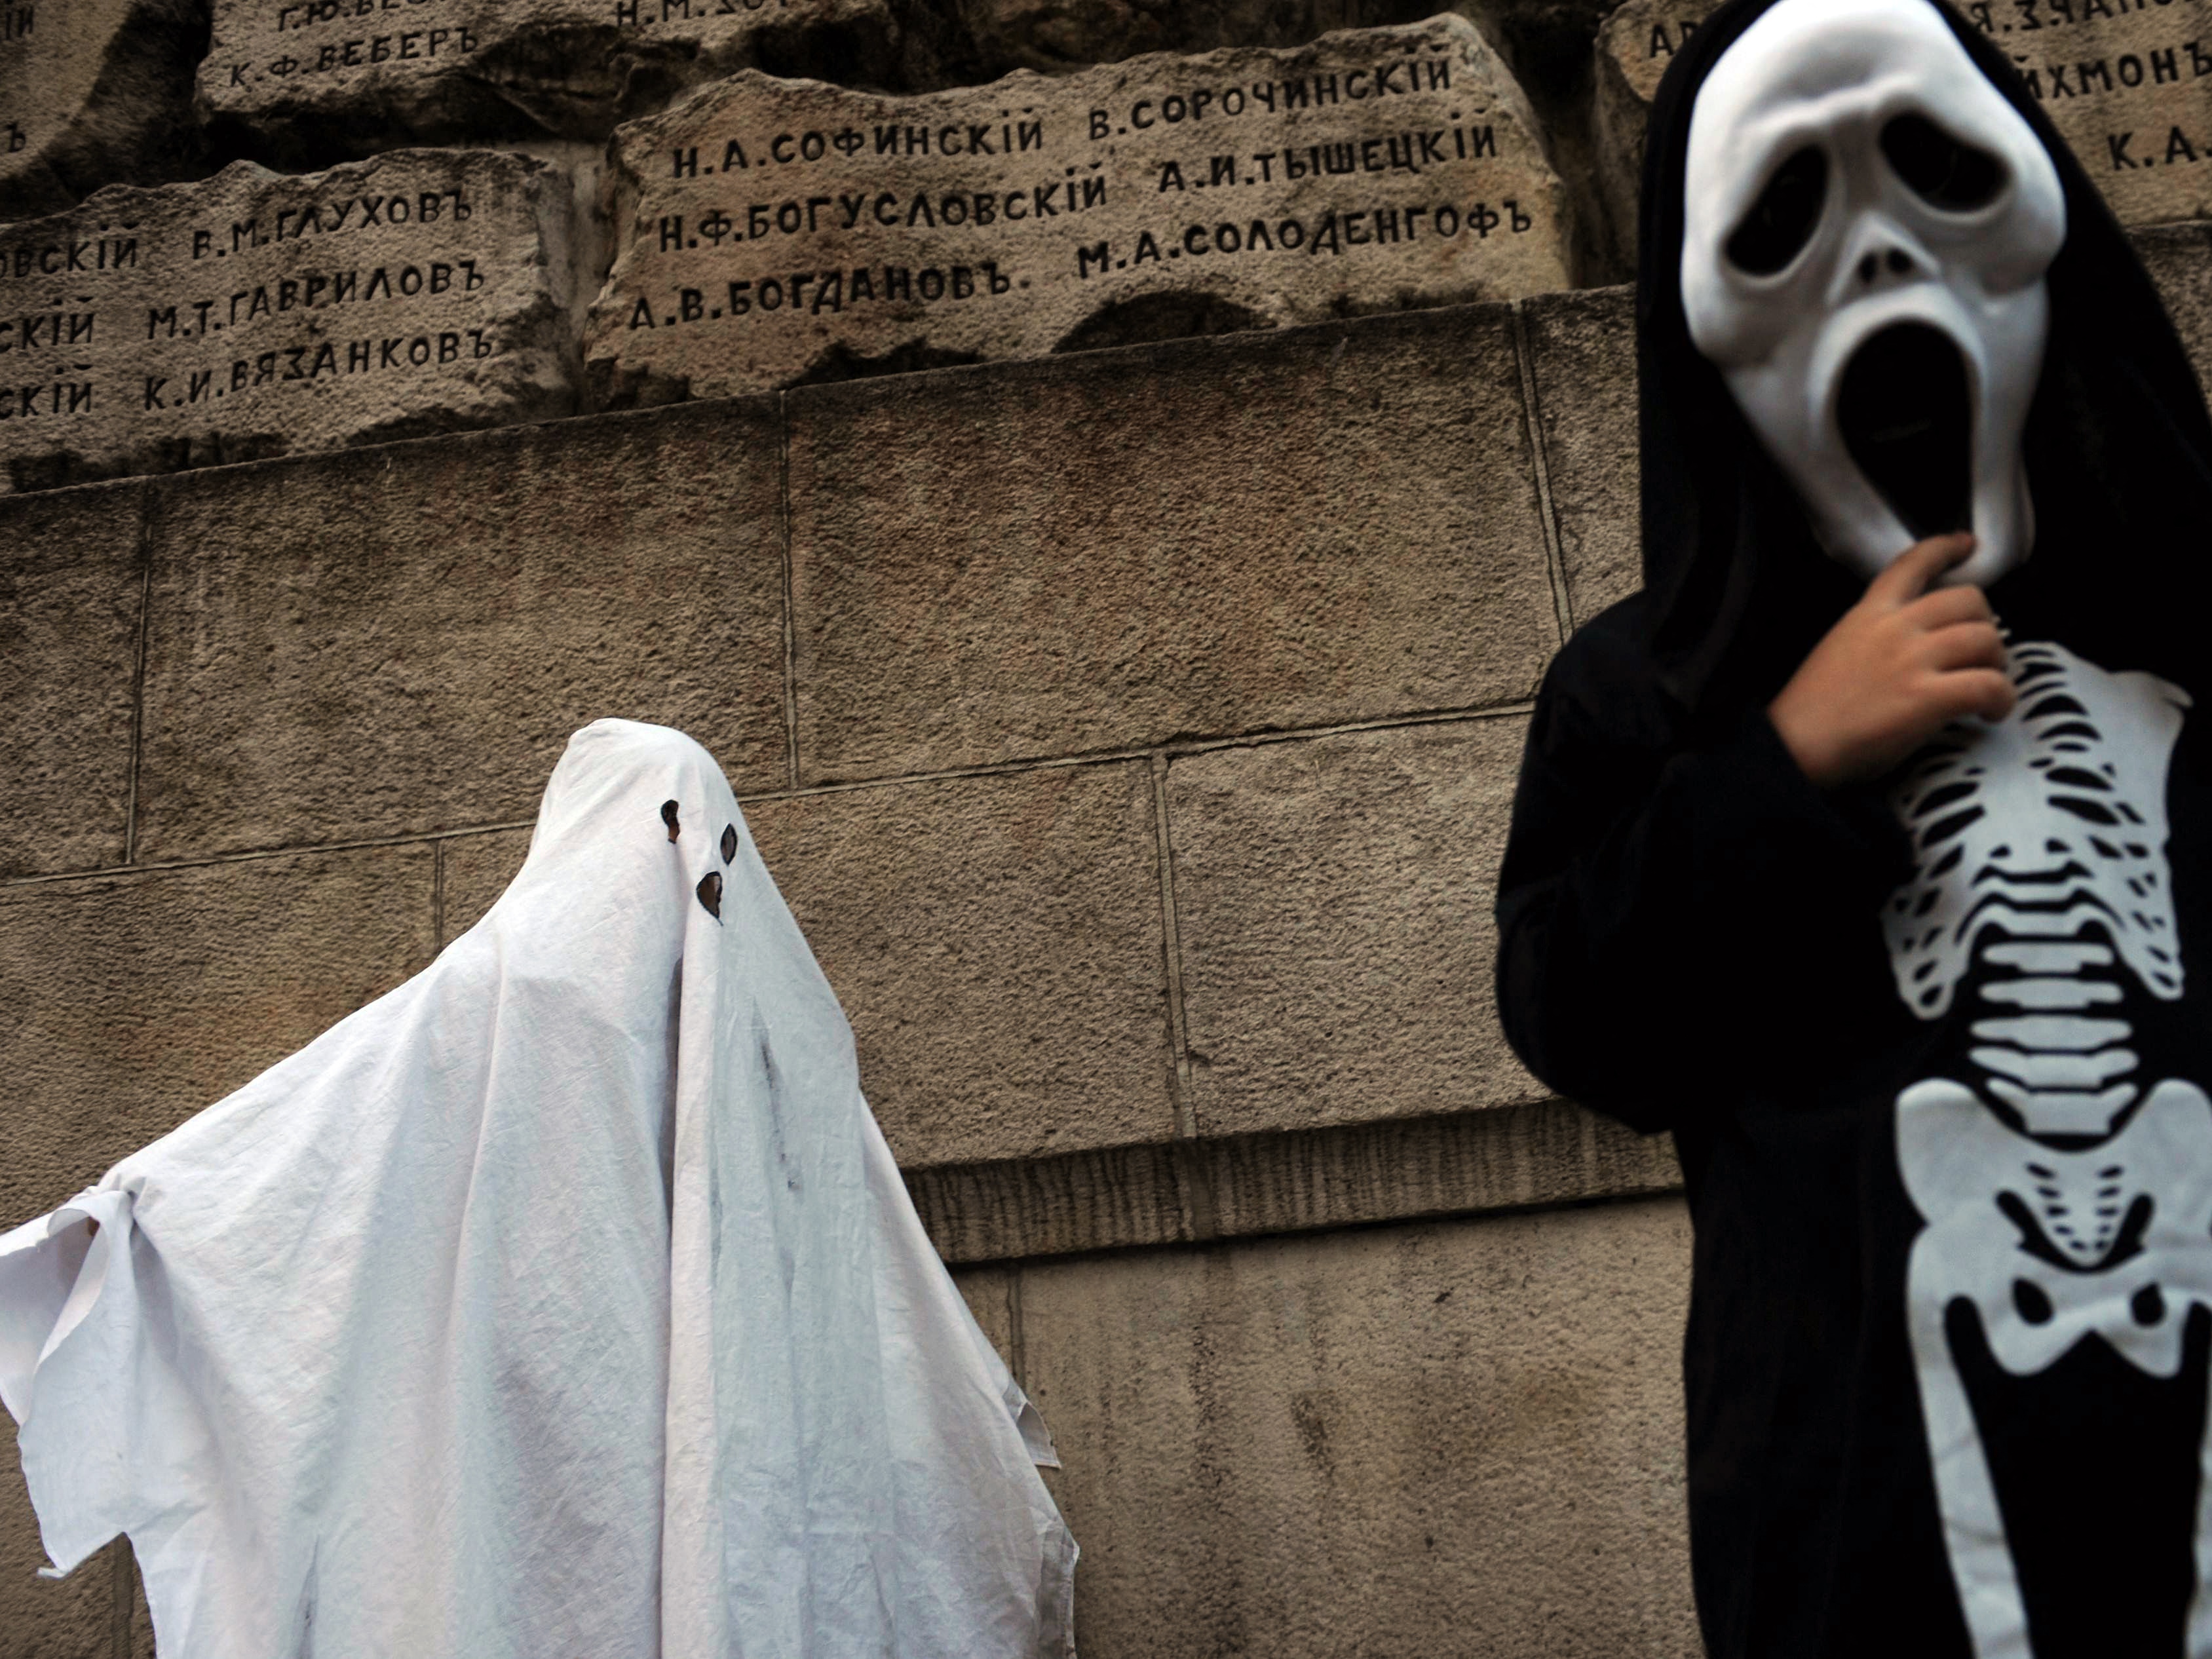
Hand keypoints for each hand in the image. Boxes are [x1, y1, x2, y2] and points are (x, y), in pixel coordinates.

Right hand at [1767, 532, 2014, 788]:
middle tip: (1982, 655)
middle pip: (1969, 600)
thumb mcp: (1838, 648)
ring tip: (1989, 686)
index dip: (1945, 549)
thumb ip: (1877, 635)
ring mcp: (1912, 661)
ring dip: (1998, 663)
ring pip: (1986, 639)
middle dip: (1987, 624)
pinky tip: (1991, 713)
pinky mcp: (1927, 697)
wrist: (1793, 748)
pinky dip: (2002, 699)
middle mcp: (1894, 628)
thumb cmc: (1811, 710)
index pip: (1911, 564)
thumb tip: (1921, 644)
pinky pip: (1988, 685)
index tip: (1967, 545)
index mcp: (1868, 614)